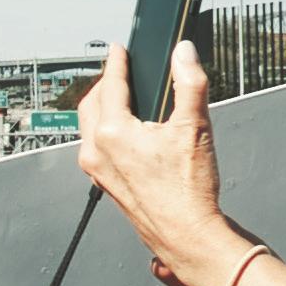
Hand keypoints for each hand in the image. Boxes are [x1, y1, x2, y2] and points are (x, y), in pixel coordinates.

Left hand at [77, 42, 247, 285]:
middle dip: (105, 83)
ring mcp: (97, 170)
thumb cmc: (188, 192)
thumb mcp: (196, 127)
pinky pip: (96, 147)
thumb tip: (183, 54)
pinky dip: (106, 131)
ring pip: (90, 126)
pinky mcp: (105, 184)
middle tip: (120, 71)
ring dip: (103, 107)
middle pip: (92, 103)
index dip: (117, 62)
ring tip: (124, 98)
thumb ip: (189, 83)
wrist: (187, 235)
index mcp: (112, 132)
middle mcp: (97, 150)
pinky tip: (128, 133)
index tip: (120, 50)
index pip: (111, 84)